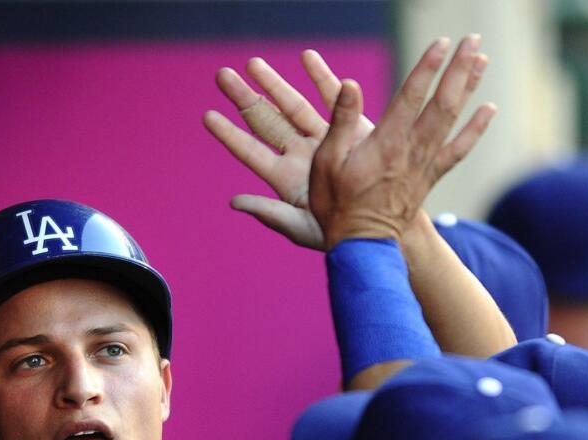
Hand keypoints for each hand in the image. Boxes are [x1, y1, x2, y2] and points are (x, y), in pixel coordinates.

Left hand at [204, 49, 370, 249]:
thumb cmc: (339, 233)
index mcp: (283, 177)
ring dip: (273, 84)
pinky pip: (331, 99)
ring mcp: (322, 138)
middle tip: (222, 75)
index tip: (208, 116)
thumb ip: (270, 213)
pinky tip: (306, 58)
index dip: (229, 134)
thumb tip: (234, 202)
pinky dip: (320, 78)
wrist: (379, 224)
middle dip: (244, 98)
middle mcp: (298, 154)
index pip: (250, 151)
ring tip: (252, 64)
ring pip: (292, 105)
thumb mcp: (300, 227)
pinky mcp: (349, 128)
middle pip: (266, 121)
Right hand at [310, 35, 494, 247]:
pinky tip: (489, 110)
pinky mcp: (430, 177)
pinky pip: (459, 150)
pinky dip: (476, 129)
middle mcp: (412, 151)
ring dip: (468, 87)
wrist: (362, 246)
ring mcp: (424, 164)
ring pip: (453, 119)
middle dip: (457, 69)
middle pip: (442, 103)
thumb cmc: (337, 206)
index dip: (428, 67)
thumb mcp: (327, 163)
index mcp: (386, 144)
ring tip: (481, 59)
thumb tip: (351, 84)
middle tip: (471, 40)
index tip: (441, 43)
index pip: (412, 97)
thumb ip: (341, 122)